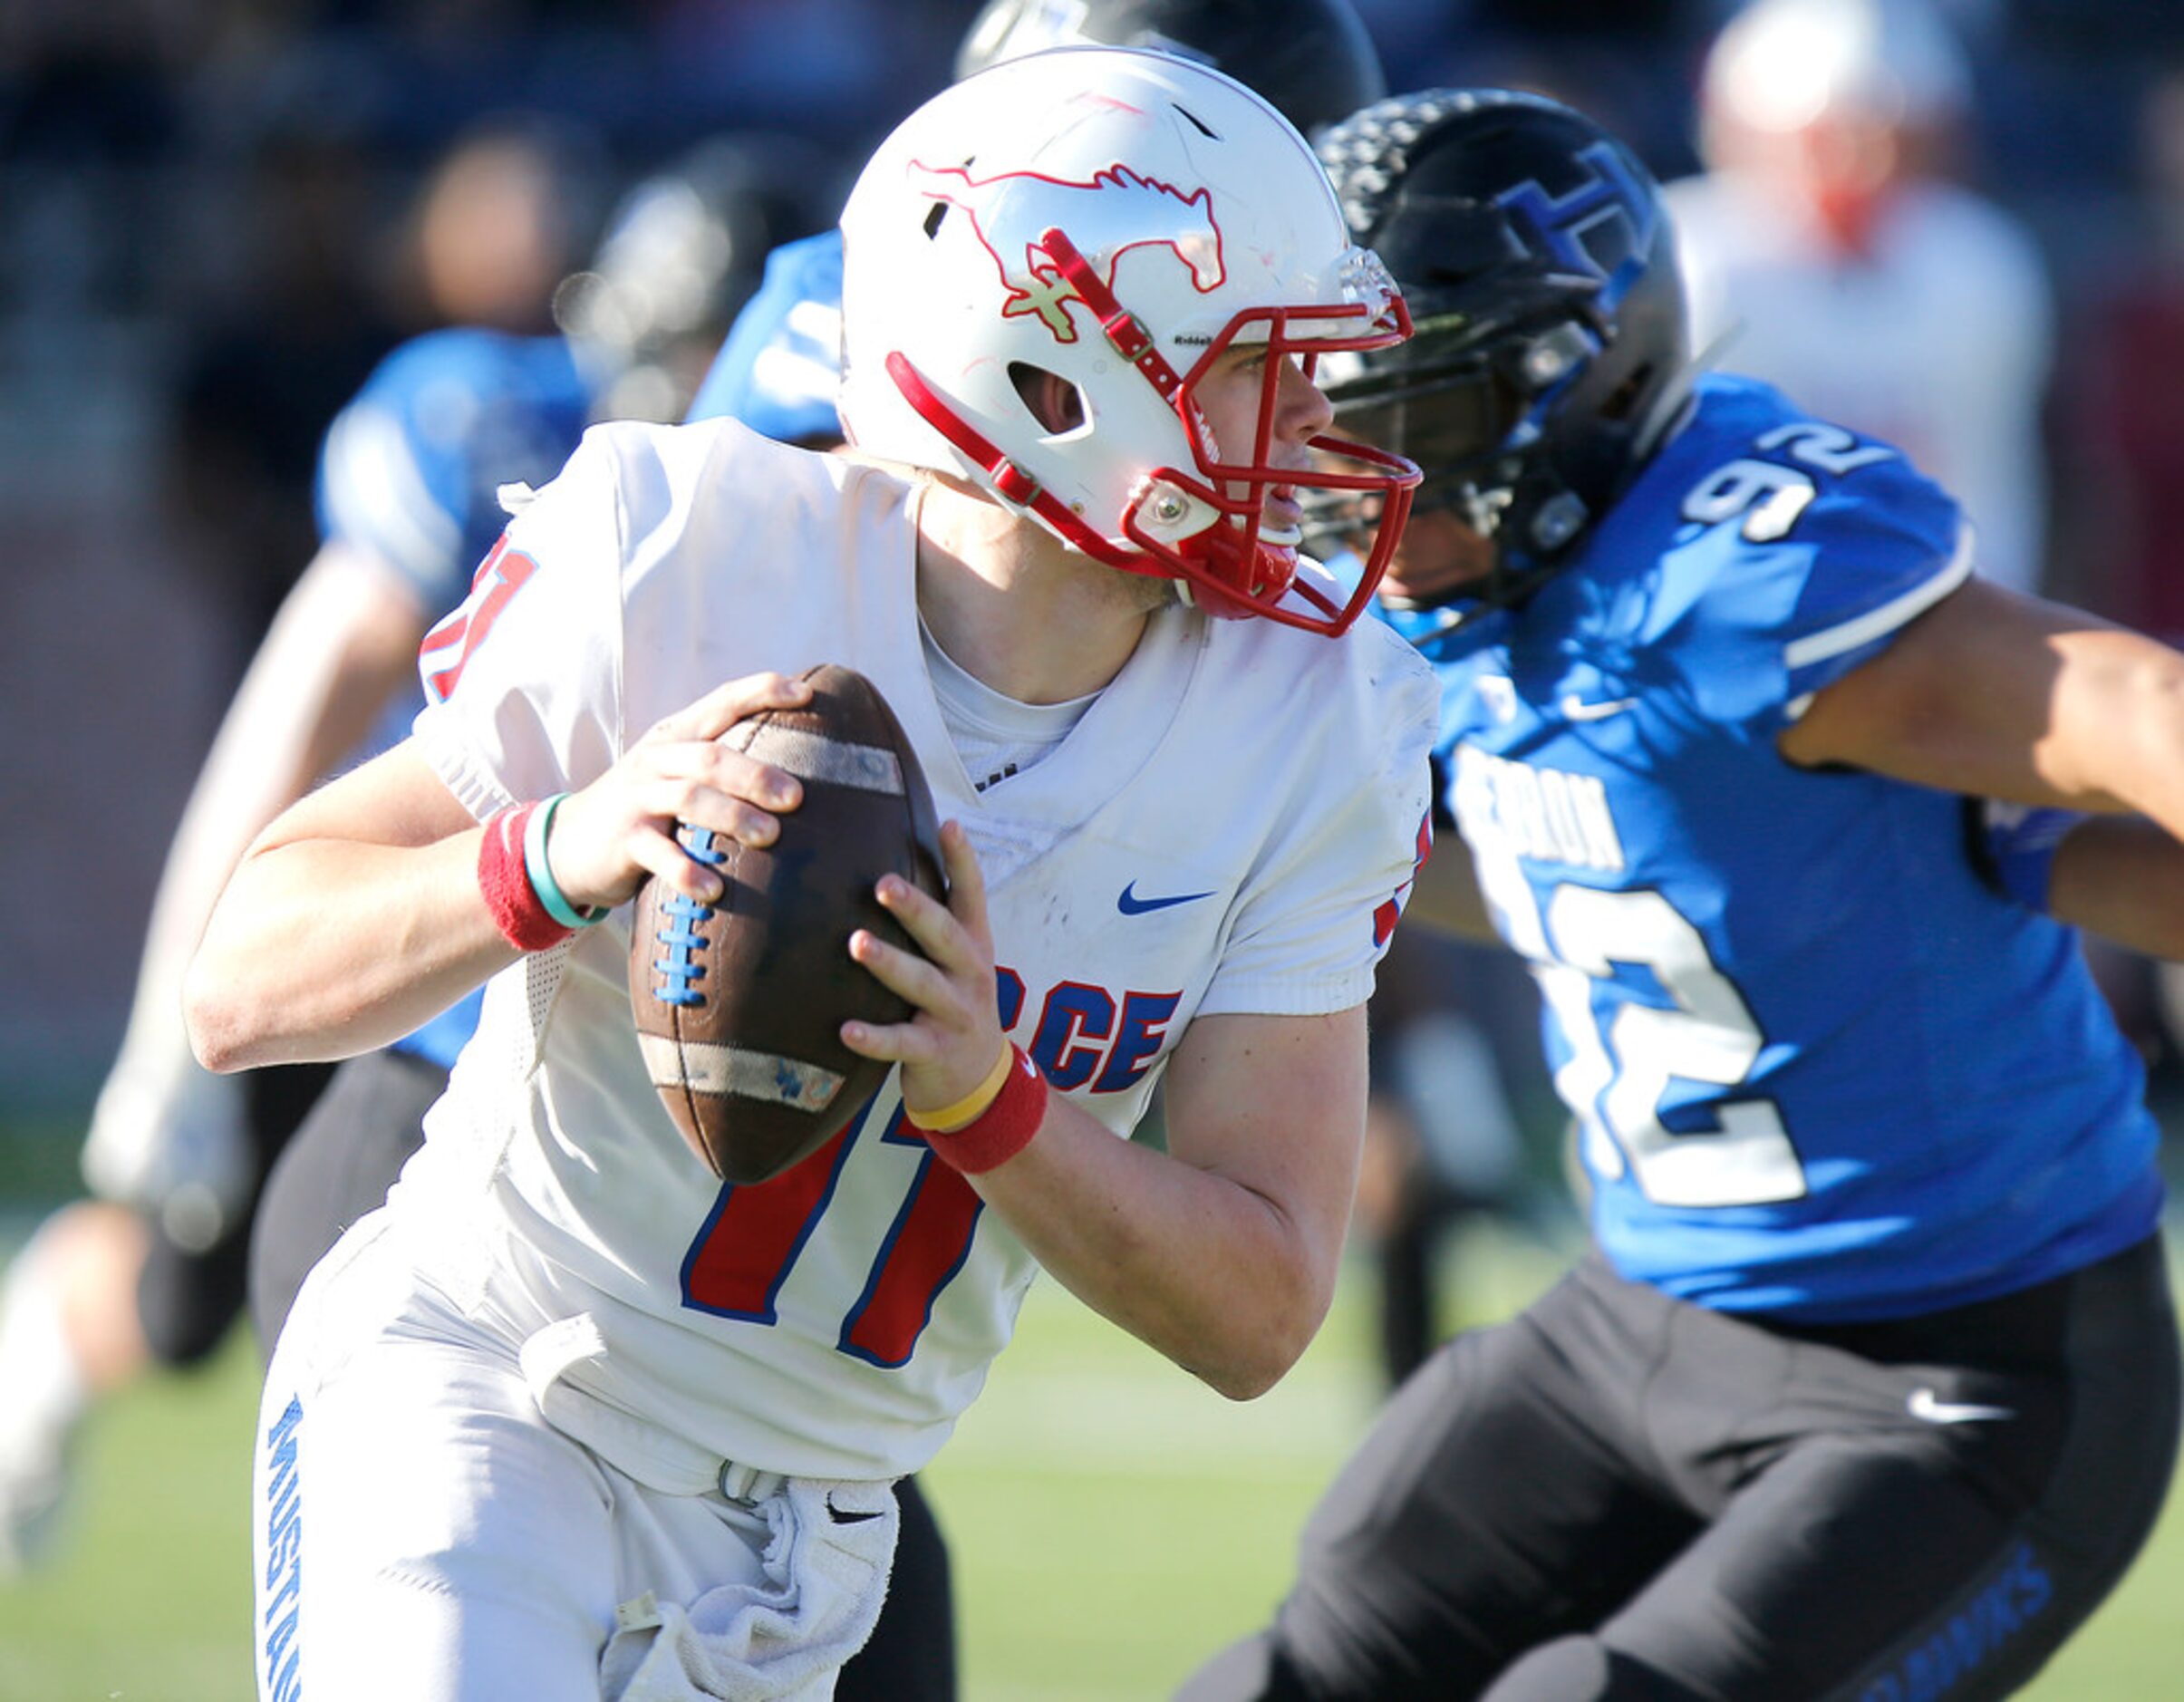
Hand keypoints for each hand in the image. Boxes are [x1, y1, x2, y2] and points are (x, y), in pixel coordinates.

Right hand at [544, 672, 813, 911]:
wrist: (569, 843)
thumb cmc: (646, 808)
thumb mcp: (677, 775)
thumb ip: (723, 767)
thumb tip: (804, 775)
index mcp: (678, 737)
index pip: (722, 702)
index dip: (762, 692)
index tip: (807, 695)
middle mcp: (658, 760)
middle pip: (710, 756)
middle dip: (755, 774)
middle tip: (796, 797)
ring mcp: (638, 799)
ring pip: (688, 798)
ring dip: (731, 816)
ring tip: (769, 837)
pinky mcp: (623, 840)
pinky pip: (658, 853)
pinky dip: (687, 871)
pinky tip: (715, 889)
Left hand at [841, 821, 1008, 1115]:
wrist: (979, 1081)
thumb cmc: (954, 1003)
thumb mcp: (959, 960)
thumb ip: (935, 920)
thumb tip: (887, 859)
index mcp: (973, 944)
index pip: (971, 895)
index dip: (962, 860)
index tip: (947, 824)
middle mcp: (970, 974)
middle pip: (944, 934)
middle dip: (915, 909)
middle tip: (882, 883)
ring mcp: (955, 1013)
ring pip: (922, 984)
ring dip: (890, 963)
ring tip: (858, 944)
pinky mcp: (935, 1051)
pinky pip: (902, 1043)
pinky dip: (874, 1038)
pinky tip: (846, 1031)